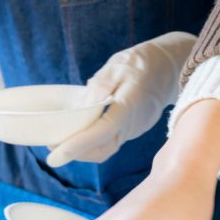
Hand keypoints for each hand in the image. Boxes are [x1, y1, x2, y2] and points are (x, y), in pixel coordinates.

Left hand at [47, 32, 196, 166]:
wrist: (170, 68)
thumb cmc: (142, 63)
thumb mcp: (120, 65)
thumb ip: (104, 82)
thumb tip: (88, 101)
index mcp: (129, 107)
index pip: (101, 132)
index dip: (77, 146)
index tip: (54, 156)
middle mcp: (132, 125)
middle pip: (100, 150)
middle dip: (74, 153)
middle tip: (49, 145)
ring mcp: (133, 131)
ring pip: (104, 150)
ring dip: (81, 151)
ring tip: (57, 142)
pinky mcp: (130, 131)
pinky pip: (108, 143)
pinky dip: (90, 144)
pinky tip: (75, 135)